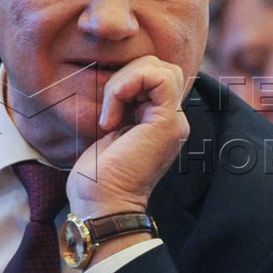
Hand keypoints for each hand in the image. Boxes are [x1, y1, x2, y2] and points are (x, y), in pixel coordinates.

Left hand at [67, 56, 189, 224]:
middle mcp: (173, 120)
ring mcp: (174, 121)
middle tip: (109, 108)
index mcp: (160, 122)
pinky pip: (158, 79)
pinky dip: (127, 85)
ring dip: (126, 81)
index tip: (107, 112)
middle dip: (128, 74)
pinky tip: (112, 116)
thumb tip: (117, 84)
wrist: (103, 205)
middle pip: (162, 68)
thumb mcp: (111, 131)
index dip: (128, 81)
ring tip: (110, 114)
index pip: (156, 77)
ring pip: (162, 68)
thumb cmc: (98, 178)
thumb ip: (122, 107)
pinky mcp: (168, 122)